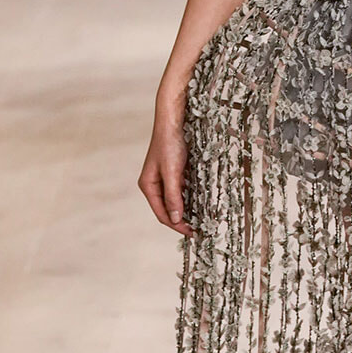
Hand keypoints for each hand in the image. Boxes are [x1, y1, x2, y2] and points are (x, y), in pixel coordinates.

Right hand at [138, 94, 191, 234]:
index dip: (177, 225)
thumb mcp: (172, 172)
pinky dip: (192, 197)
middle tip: (200, 229)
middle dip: (183, 220)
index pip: (162, 214)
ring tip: (203, 218)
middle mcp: (155, 183)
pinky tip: (202, 201)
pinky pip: (184, 189)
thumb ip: (173, 196)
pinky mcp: (176, 171)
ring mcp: (165, 177)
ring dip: (188, 209)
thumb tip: (175, 218)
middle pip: (168, 209)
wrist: (174, 118)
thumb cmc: (170, 143)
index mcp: (148, 185)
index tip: (193, 233)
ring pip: (177, 200)